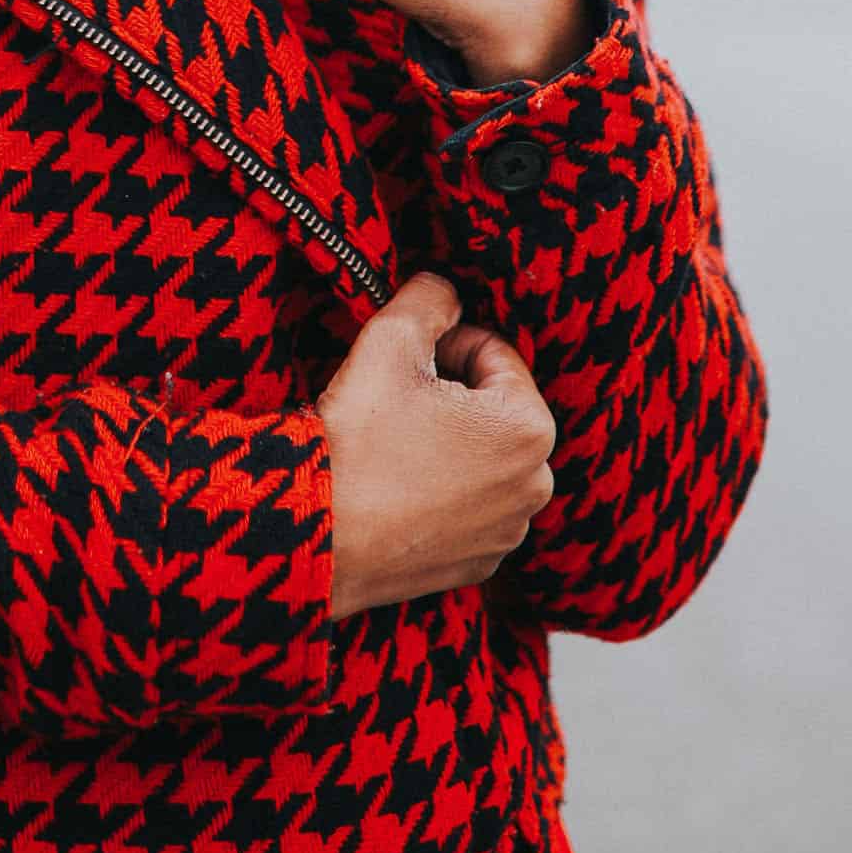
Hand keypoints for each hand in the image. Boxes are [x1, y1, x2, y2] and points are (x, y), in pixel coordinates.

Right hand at [315, 271, 556, 617]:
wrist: (316, 534)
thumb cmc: (357, 436)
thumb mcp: (390, 339)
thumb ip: (430, 299)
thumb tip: (443, 288)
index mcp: (529, 429)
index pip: (494, 354)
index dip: (445, 344)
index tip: (405, 361)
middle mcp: (534, 486)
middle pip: (493, 408)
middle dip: (451, 395)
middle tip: (397, 399)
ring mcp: (507, 532)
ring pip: (482, 458)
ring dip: (448, 441)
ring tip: (394, 443)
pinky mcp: (477, 564)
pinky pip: (468, 506)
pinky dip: (441, 490)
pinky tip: (397, 486)